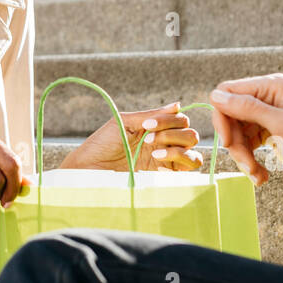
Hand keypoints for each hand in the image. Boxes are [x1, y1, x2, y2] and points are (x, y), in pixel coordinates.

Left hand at [62, 101, 202, 171]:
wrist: (88, 169)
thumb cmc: (102, 144)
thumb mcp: (126, 122)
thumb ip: (152, 115)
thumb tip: (178, 104)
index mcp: (155, 129)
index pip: (180, 120)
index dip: (169, 119)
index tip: (147, 124)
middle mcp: (164, 145)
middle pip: (190, 134)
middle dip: (173, 132)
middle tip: (149, 138)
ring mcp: (166, 162)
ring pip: (193, 152)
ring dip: (177, 147)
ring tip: (154, 151)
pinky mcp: (165, 178)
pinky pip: (189, 169)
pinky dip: (180, 160)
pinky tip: (158, 160)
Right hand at [209, 73, 282, 195]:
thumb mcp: (282, 127)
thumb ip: (249, 108)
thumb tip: (216, 96)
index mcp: (272, 87)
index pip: (228, 93)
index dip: (223, 118)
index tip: (230, 142)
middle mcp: (268, 96)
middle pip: (230, 116)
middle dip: (235, 143)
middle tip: (247, 165)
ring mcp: (267, 115)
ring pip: (236, 133)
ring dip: (242, 157)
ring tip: (256, 174)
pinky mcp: (268, 132)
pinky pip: (246, 144)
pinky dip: (249, 161)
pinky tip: (260, 175)